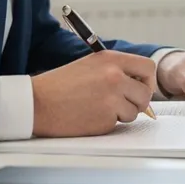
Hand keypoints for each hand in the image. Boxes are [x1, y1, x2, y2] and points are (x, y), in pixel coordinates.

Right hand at [31, 51, 155, 136]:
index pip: (148, 68)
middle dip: (137, 102)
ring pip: (133, 112)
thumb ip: (116, 70)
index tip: (140, 87)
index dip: (146, 80)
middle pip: (145, 94)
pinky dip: (106, 123)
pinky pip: (117, 124)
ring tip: (97, 107)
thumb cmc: (59, 84)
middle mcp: (115, 77)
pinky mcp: (105, 119)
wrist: (36, 102)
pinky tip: (89, 116)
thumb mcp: (91, 65)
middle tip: (122, 104)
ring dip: (120, 113)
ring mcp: (112, 99)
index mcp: (112, 60)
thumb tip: (139, 83)